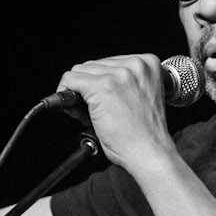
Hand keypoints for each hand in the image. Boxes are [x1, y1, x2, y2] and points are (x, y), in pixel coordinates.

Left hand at [53, 53, 174, 173]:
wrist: (150, 153)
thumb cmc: (146, 134)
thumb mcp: (141, 96)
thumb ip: (123, 82)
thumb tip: (91, 80)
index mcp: (148, 63)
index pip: (109, 62)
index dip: (100, 81)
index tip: (100, 98)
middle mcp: (134, 64)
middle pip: (93, 65)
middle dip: (88, 86)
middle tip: (92, 109)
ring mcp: (117, 74)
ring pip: (79, 71)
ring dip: (78, 91)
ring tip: (88, 113)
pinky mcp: (100, 86)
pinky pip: (70, 80)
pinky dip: (65, 94)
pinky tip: (74, 110)